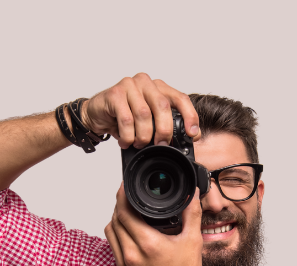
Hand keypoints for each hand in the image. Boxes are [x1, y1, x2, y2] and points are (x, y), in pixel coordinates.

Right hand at [80, 73, 201, 149]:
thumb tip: (189, 137)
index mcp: (159, 87)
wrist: (96, 114)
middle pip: (163, 106)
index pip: (180, 98)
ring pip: (144, 114)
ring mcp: (129, 85)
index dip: (190, 116)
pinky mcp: (114, 94)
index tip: (192, 133)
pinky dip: (128, 135)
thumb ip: (167, 123)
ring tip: (139, 143)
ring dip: (144, 135)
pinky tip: (126, 141)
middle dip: (164, 130)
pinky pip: (126, 119)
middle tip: (161, 144)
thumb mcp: (150, 119)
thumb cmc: (124, 115)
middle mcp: (146, 83)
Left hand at [105, 184, 210, 265]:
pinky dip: (118, 236)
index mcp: (148, 243)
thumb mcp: (193, 242)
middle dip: (120, 206)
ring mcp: (124, 263)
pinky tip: (130, 233)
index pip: (124, 212)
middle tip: (129, 198)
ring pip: (110, 233)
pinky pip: (114, 247)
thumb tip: (192, 196)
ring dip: (116, 220)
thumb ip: (191, 215)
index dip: (122, 196)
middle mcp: (131, 253)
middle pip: (114, 220)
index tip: (125, 187)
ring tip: (129, 214)